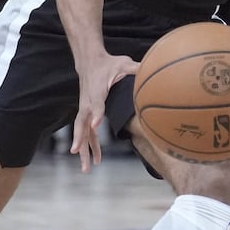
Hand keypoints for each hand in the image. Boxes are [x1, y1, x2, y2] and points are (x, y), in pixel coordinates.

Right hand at [71, 52, 140, 171]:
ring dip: (83, 150)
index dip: (96, 113)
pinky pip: (86, 132)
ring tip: (86, 169)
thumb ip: (136, 68)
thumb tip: (151, 68)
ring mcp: (85, 109)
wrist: (90, 61)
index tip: (96, 124)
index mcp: (97, 91)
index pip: (96, 104)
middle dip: (80, 140)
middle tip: (79, 156)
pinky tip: (94, 160)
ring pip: (82, 132)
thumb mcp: (123, 63)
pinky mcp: (86, 112)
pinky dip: (89, 146)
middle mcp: (87, 102)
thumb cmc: (108, 63)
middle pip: (82, 124)